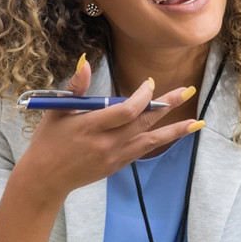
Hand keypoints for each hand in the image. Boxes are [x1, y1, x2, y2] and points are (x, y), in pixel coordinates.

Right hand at [13, 54, 201, 204]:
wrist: (44, 180)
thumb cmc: (48, 140)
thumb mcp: (57, 110)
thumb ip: (76, 87)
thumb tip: (85, 61)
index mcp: (91, 126)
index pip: (126, 110)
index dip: (142, 96)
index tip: (150, 83)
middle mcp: (106, 143)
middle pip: (144, 122)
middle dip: (167, 105)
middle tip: (188, 91)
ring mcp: (114, 157)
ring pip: (150, 140)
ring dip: (174, 130)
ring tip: (196, 122)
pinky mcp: (117, 165)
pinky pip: (143, 150)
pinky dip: (160, 141)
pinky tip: (175, 134)